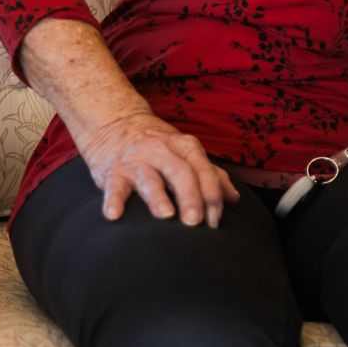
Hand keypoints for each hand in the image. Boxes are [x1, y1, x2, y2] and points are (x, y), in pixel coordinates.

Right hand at [74, 110, 239, 227]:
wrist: (116, 123)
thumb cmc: (159, 147)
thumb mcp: (186, 153)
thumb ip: (211, 175)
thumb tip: (234, 198)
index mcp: (186, 148)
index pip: (205, 172)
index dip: (212, 197)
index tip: (216, 221)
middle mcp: (163, 152)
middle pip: (181, 174)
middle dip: (190, 197)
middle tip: (195, 222)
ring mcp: (137, 161)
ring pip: (150, 178)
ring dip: (158, 197)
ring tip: (166, 215)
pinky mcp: (113, 172)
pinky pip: (114, 187)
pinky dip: (113, 200)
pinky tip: (114, 215)